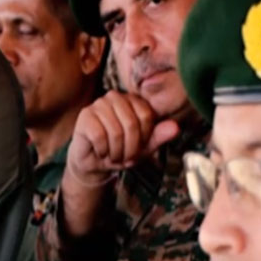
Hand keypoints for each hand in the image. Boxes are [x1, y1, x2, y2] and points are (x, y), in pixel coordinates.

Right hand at [61, 91, 179, 236]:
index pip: (146, 115)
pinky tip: (100, 151)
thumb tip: (175, 127)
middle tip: (125, 157)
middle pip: (131, 123)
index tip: (138, 148)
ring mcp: (98, 105)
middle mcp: (114, 97)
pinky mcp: (85, 116)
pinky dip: (103, 150)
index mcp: (132, 100)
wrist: (94, 163)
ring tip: (113, 155)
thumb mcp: (144, 147)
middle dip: (130, 148)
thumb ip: (159, 136)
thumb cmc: (120, 151)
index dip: (144, 137)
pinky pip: (99, 136)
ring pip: (115, 131)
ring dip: (116, 152)